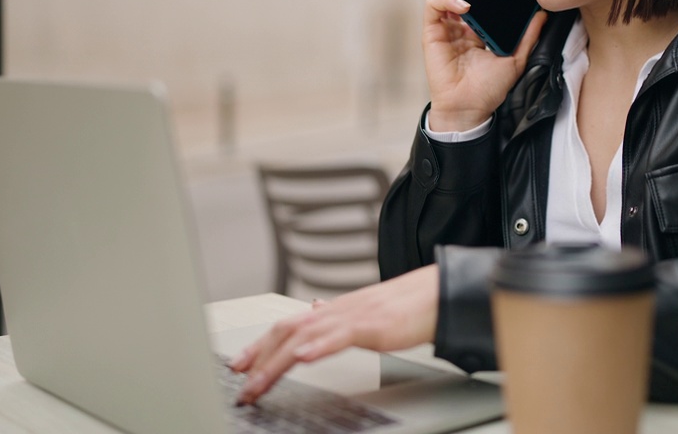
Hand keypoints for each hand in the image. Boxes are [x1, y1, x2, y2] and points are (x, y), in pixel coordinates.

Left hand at [230, 264, 439, 404]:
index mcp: (333, 312)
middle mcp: (336, 311)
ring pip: (305, 336)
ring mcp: (353, 316)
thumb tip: (314, 313)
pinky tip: (303, 358)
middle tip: (240, 382)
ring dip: (277, 361)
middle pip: (287, 331)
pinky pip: (340, 336)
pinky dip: (318, 347)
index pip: (287, 326)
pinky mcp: (373, 325)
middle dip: (259, 357)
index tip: (239, 365)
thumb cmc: (406, 309)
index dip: (260, 345)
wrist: (437, 294)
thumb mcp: (363, 315)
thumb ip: (336, 318)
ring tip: (258, 382)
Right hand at [423, 0, 546, 131]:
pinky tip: (463, 3)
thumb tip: (543, 14)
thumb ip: (528, 36)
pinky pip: (433, 7)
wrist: (471, 109)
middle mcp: (457, 23)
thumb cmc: (488, 89)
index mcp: (475, 26)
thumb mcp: (515, 58)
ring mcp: (443, 27)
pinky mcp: (431, 33)